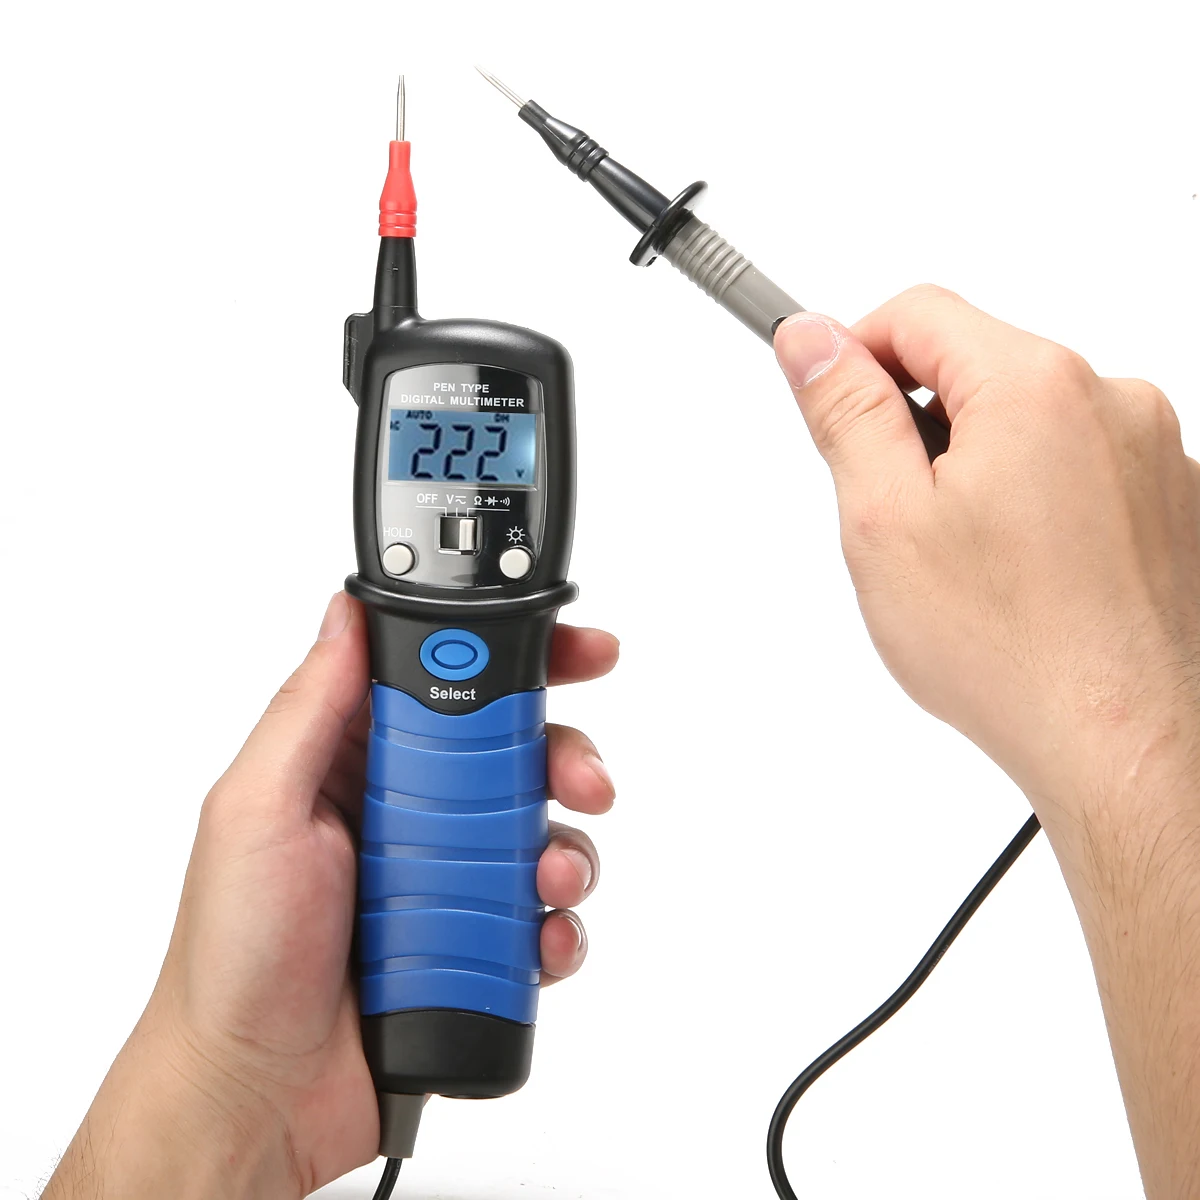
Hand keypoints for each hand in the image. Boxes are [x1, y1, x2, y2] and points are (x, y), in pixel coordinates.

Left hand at [45, 593, 617, 1199]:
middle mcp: (409, 811)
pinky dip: (557, 926)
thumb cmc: (235, 953)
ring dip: (565, 850)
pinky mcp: (476, 942)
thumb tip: (346, 613)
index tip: (577, 652)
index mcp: (355, 761)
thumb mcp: (256, 808)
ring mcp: (447, 878)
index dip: (519, 660)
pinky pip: (545, 918)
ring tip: (547, 880)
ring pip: (543, 834)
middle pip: (516, 754)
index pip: (449, 682)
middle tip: (581, 778)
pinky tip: (538, 942)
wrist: (253, 1090)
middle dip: (564, 757)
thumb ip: (311, 707)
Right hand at [774, 288, 1199, 827]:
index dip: (855, 350)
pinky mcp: (1171, 501)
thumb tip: (811, 340)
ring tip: (966, 563)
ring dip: (979, 467)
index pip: (918, 313)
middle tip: (897, 514)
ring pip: (1028, 421)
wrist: (1125, 742)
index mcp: (1034, 387)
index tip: (829, 396)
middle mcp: (1109, 401)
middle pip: (976, 366)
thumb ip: (846, 412)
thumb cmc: (1015, 651)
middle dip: (920, 425)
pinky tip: (1020, 577)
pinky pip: (1079, 467)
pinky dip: (1036, 501)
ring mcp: (1151, 453)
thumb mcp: (885, 521)